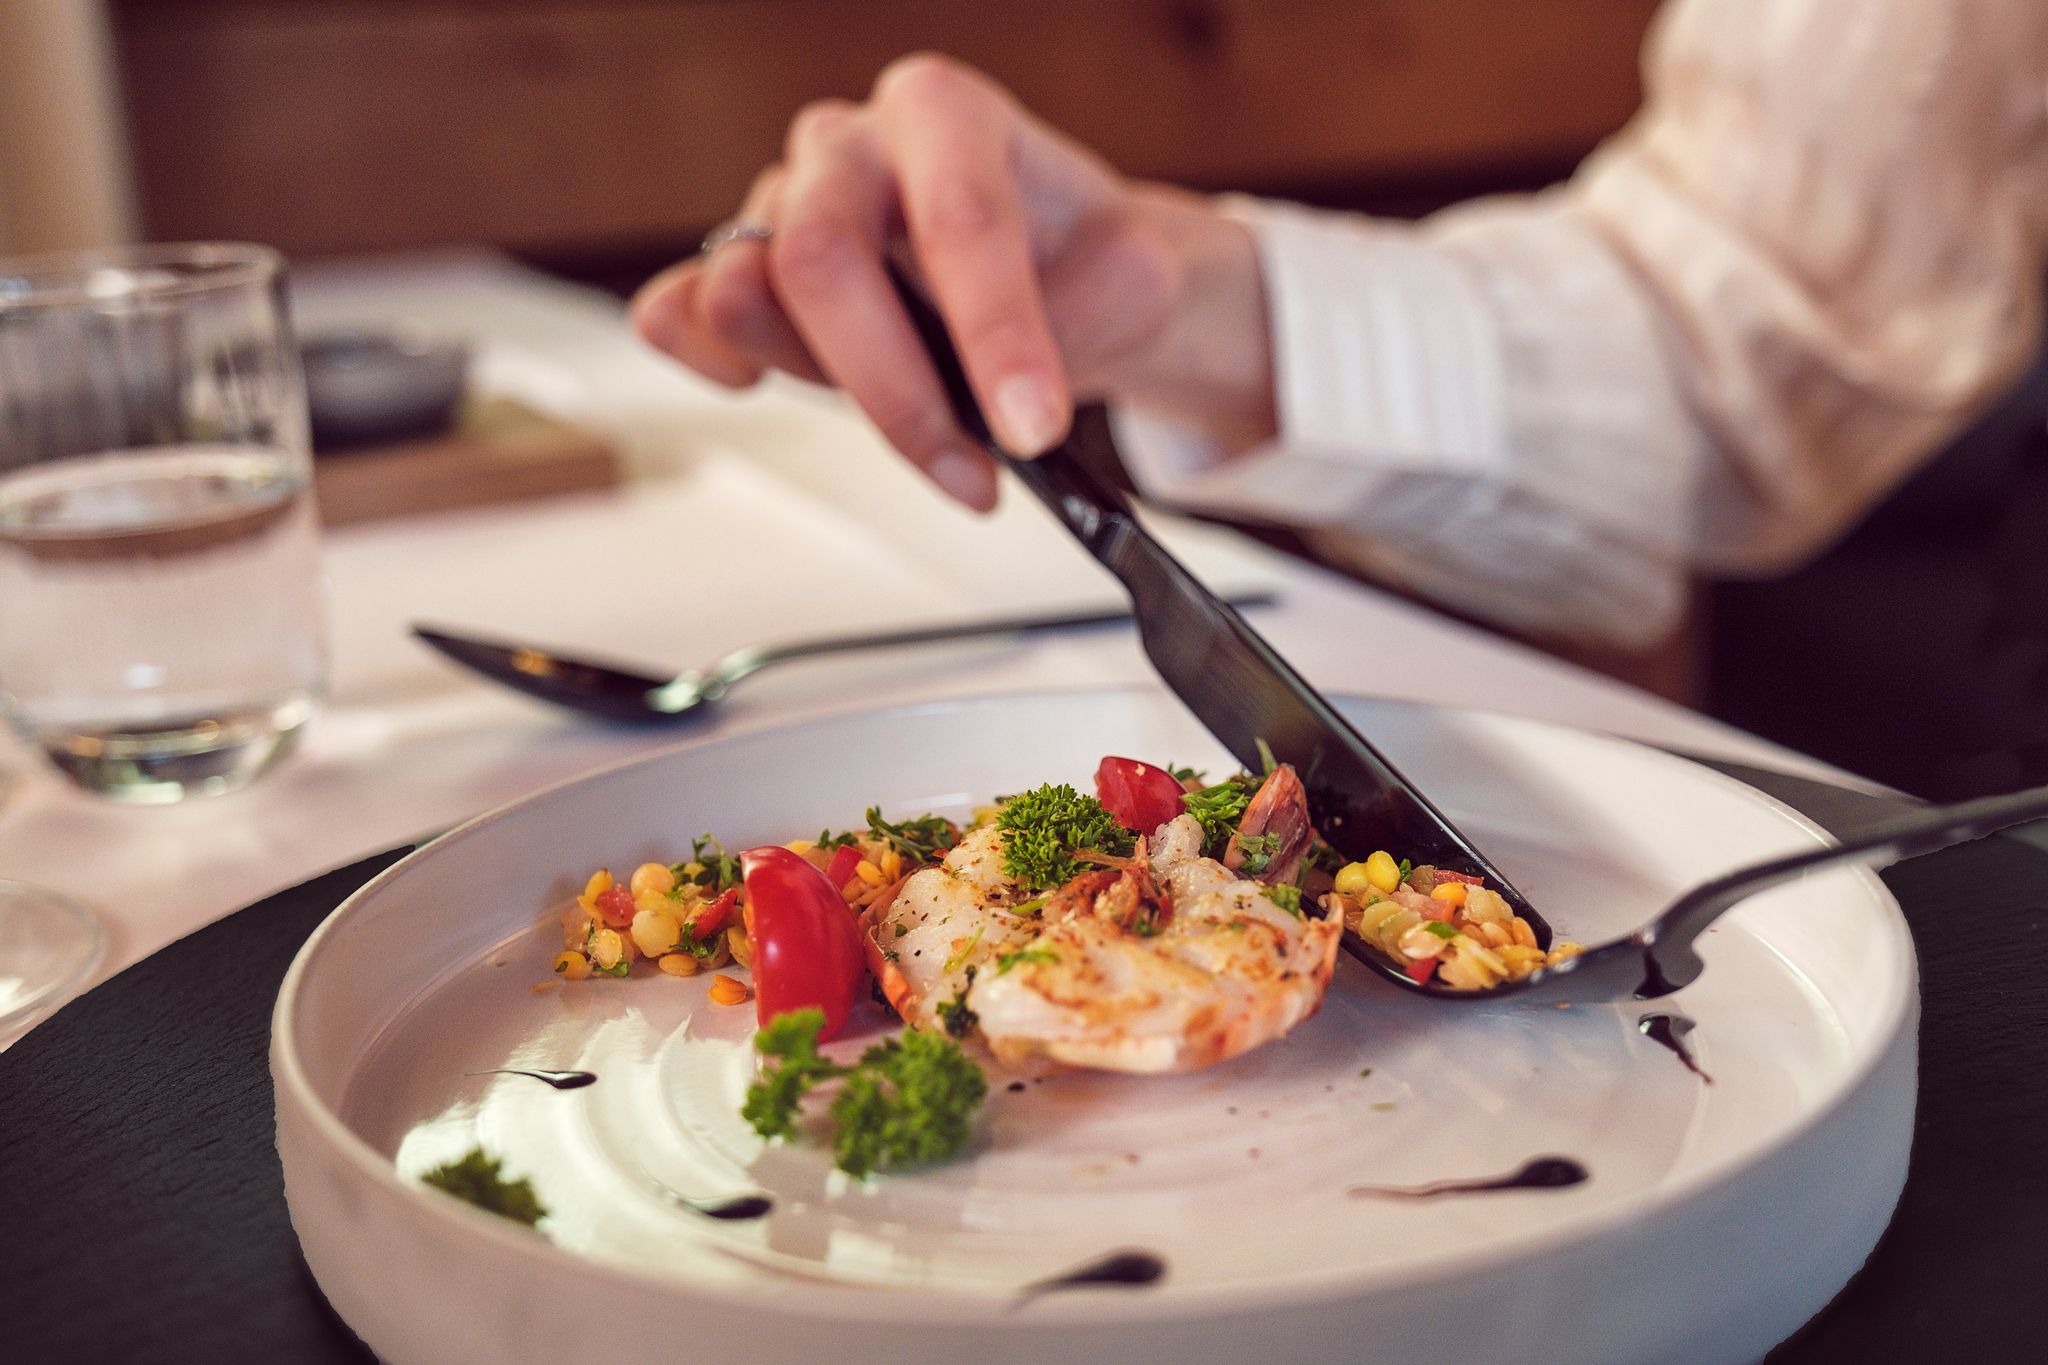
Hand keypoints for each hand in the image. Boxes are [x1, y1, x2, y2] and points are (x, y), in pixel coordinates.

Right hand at [631, 54, 1274, 509]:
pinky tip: (769, 389)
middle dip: (896, 391)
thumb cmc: (1084, 261)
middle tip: (973, 472)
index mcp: (948, 114)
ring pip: (744, 294)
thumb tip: (1016, 387)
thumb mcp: (1139, 281)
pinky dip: (712, 362)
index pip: (956, 219)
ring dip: (828, 393)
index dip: (993, 336)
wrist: (1066, 272)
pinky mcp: (743, 271)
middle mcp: (851, 146)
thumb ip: (1093, 317)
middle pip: (819, 259)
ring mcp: (784, 206)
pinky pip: (679, 314)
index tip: (1030, 429)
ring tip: (921, 435)